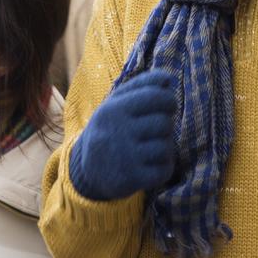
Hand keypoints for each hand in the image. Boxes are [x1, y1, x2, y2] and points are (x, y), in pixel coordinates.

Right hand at [68, 69, 176, 200]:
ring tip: (150, 147)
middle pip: (164, 122)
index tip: (166, 105)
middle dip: (165, 125)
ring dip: (164, 147)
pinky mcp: (132, 179)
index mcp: (114, 109)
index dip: (168, 100)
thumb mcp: (117, 103)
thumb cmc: (110, 128)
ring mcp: (125, 157)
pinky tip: (151, 164)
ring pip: (166, 147)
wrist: (88, 170)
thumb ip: (142, 85)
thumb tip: (168, 77)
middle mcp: (118, 132)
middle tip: (153, 130)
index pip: (156, 96)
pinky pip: (165, 169)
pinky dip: (163, 167)